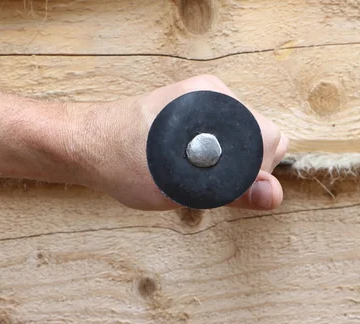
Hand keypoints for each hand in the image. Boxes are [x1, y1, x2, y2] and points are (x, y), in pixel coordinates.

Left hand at [80, 75, 287, 210]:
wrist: (85, 144)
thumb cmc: (122, 164)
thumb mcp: (180, 188)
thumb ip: (232, 191)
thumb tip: (274, 196)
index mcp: (213, 100)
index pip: (269, 138)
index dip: (256, 172)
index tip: (225, 188)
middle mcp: (214, 92)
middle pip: (263, 135)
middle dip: (246, 167)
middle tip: (208, 185)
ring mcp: (206, 97)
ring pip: (248, 136)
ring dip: (233, 162)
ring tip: (197, 176)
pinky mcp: (197, 106)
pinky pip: (230, 134)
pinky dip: (222, 155)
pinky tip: (194, 165)